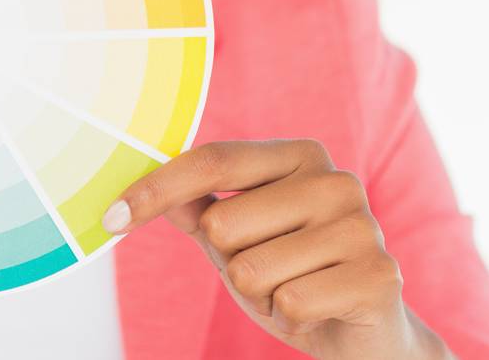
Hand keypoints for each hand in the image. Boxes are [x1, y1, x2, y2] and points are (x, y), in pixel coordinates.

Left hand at [104, 139, 447, 359]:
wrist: (368, 334)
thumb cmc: (296, 274)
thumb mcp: (239, 239)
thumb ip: (198, 207)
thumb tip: (140, 187)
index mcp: (300, 155)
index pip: (212, 161)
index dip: (156, 189)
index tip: (110, 217)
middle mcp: (335, 180)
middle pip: (221, 223)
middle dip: (230, 264)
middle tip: (271, 274)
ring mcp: (362, 225)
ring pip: (249, 269)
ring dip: (260, 297)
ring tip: (294, 292)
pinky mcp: (378, 276)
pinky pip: (288, 303)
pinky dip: (289, 319)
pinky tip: (317, 311)